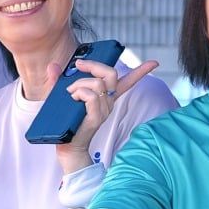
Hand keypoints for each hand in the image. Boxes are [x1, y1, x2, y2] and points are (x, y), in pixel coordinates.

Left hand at [55, 56, 158, 173]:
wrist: (66, 146)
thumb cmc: (66, 121)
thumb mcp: (60, 96)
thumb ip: (58, 79)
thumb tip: (53, 65)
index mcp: (105, 96)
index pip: (127, 82)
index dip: (141, 71)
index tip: (154, 63)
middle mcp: (108, 102)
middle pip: (110, 73)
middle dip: (93, 64)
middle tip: (78, 65)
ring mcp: (104, 110)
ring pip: (97, 83)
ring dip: (78, 83)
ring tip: (69, 94)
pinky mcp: (96, 118)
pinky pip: (91, 96)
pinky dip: (79, 93)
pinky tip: (73, 100)